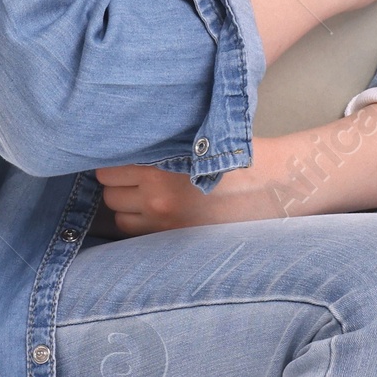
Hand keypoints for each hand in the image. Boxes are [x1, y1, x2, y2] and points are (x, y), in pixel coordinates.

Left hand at [94, 156, 276, 236]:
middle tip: (137, 176)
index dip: (115, 162)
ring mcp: (164, 221)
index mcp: (158, 165)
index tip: (125, 159)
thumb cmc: (232, 156)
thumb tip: (119, 139)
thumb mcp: (194, 138)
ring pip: (118, 215)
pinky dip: (139, 223)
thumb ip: (158, 141)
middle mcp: (156, 196)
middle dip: (120, 184)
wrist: (269, 186)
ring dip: (127, 205)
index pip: (107, 168)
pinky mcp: (173, 238)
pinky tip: (157, 211)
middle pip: (109, 192)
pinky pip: (136, 232)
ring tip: (148, 195)